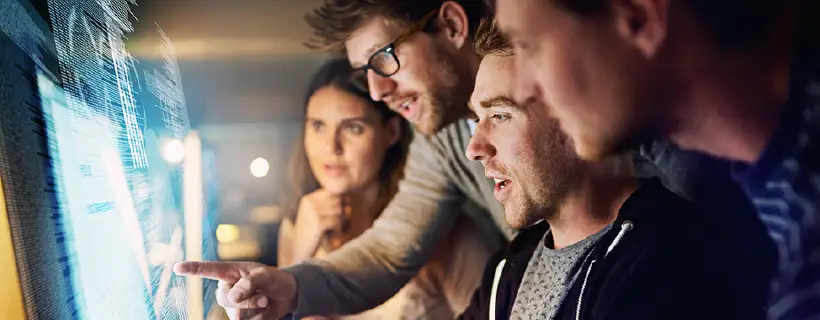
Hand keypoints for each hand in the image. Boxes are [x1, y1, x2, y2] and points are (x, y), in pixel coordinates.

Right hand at [174, 261, 296, 319]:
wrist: (286, 296)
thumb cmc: (274, 279)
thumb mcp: (265, 275)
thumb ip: (249, 283)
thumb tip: (231, 298)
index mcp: (230, 272)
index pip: (208, 270)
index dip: (192, 269)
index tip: (177, 267)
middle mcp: (226, 289)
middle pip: (224, 299)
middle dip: (247, 300)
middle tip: (263, 297)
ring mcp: (231, 306)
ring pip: (235, 313)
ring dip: (254, 308)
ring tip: (265, 300)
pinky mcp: (239, 318)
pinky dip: (258, 317)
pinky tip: (263, 309)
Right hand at [292, 189, 347, 259]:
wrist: (300, 252)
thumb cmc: (312, 234)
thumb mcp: (317, 216)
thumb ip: (330, 204)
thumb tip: (348, 198)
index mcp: (308, 199)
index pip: (332, 193)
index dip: (338, 205)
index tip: (333, 218)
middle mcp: (309, 203)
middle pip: (337, 201)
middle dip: (340, 213)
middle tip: (335, 225)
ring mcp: (312, 212)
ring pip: (338, 210)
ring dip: (339, 222)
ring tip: (332, 230)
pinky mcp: (318, 223)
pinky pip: (336, 221)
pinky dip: (337, 230)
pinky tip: (331, 236)